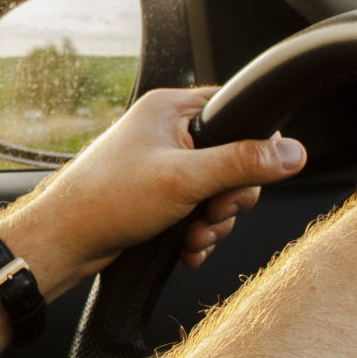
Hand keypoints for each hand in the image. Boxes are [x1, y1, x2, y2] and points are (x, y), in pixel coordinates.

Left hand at [0, 87, 308, 298]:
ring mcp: (162, 167)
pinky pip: (197, 213)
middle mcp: (166, 132)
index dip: (252, 146)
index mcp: (171, 109)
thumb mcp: (186, 179)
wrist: (64, 243)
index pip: (236, 112)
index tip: (248, 175)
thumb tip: (292, 152)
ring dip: (214, 222)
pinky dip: (197, 234)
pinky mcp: (157, 198)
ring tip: (194, 236)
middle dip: (230, 197)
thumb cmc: (106, 200)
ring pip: (217, 192)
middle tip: (213, 212)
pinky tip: (186, 248)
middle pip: (233, 159)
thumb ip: (243, 163)